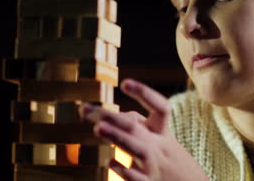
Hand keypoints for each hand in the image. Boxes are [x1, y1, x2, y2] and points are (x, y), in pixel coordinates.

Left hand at [79, 78, 208, 180]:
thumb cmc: (168, 158)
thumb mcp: (159, 138)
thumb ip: (138, 124)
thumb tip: (115, 116)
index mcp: (162, 132)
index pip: (160, 108)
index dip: (145, 93)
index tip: (125, 82)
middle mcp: (159, 146)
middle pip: (136, 127)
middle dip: (111, 116)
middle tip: (84, 108)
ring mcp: (154, 166)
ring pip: (137, 149)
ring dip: (118, 137)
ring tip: (98, 128)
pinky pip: (137, 179)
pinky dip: (124, 170)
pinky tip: (109, 162)